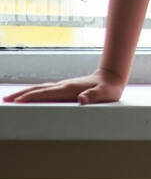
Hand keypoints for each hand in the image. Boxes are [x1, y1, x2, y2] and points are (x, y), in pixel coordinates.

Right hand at [3, 69, 124, 104]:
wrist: (112, 76)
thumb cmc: (109, 88)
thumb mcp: (105, 93)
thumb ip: (94, 96)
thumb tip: (82, 99)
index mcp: (70, 88)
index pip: (47, 93)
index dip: (32, 97)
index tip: (18, 102)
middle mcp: (64, 85)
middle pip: (38, 89)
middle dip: (22, 95)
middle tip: (6, 100)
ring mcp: (63, 85)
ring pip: (40, 89)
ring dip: (25, 93)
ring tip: (11, 98)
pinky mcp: (65, 87)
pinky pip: (45, 90)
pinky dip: (34, 92)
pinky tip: (29, 96)